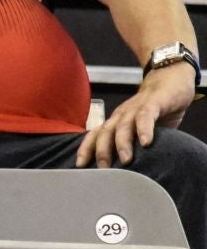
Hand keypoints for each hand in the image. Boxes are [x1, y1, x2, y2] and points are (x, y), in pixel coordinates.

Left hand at [78, 64, 192, 167]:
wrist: (170, 78)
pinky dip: (145, 129)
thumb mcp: (142, 129)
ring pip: (123, 126)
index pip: (95, 135)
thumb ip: (137, 145)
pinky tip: (146, 143)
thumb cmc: (155, 109)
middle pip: (105, 132)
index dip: (86, 150)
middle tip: (102, 169)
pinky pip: (146, 116)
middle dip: (101, 151)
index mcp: (116, 121)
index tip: (80, 166)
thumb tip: (133, 168)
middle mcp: (121, 115)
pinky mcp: (154, 103)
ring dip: (122, 143)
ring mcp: (136, 108)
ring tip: (125, 160)